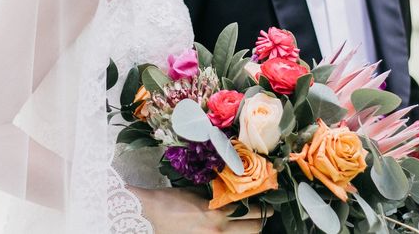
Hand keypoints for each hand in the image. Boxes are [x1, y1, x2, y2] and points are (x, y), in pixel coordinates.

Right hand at [130, 186, 272, 232]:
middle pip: (253, 230)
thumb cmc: (170, 201)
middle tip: (265, 213)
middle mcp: (218, 231)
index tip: (270, 203)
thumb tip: (232, 190)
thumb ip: (216, 194)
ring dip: (249, 231)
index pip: (250, 210)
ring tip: (251, 223)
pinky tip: (234, 229)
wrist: (148, 217)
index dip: (263, 207)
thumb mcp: (196, 192)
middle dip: (261, 221)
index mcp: (216, 213)